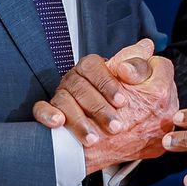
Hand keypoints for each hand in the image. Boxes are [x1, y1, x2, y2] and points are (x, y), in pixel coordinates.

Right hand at [33, 39, 177, 153]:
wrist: (117, 134)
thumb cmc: (129, 104)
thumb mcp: (142, 84)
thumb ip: (143, 66)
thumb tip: (146, 47)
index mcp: (93, 68)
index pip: (94, 67)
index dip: (107, 83)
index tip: (123, 102)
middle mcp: (75, 79)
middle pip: (80, 86)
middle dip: (98, 108)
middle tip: (116, 127)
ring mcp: (61, 96)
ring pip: (63, 101)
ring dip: (79, 120)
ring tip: (94, 138)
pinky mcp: (50, 113)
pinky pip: (40, 109)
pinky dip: (48, 115)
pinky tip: (58, 123)